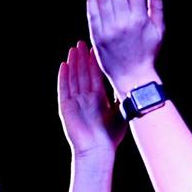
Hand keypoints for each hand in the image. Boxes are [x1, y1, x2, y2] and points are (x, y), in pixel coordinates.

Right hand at [58, 40, 123, 157]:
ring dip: (73, 64)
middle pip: (83, 74)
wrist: (98, 149)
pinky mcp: (66, 107)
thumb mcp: (120, 111)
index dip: (94, 63)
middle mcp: (86, 99)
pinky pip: (64, 89)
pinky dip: (63, 77)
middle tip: (82, 42)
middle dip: (83, 58)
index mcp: (98, 99)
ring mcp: (75, 102)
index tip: (95, 49)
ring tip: (73, 49)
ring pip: (73, 78)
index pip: (95, 76)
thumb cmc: (111, 135)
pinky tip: (64, 64)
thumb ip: (120, 96)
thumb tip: (128, 80)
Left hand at [87, 0, 164, 97]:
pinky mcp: (98, 37)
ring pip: (104, 0)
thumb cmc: (147, 53)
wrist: (132, 76)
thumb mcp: (159, 31)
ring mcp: (110, 30)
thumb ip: (158, 7)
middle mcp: (125, 22)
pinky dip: (92, 0)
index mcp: (141, 19)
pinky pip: (93, 14)